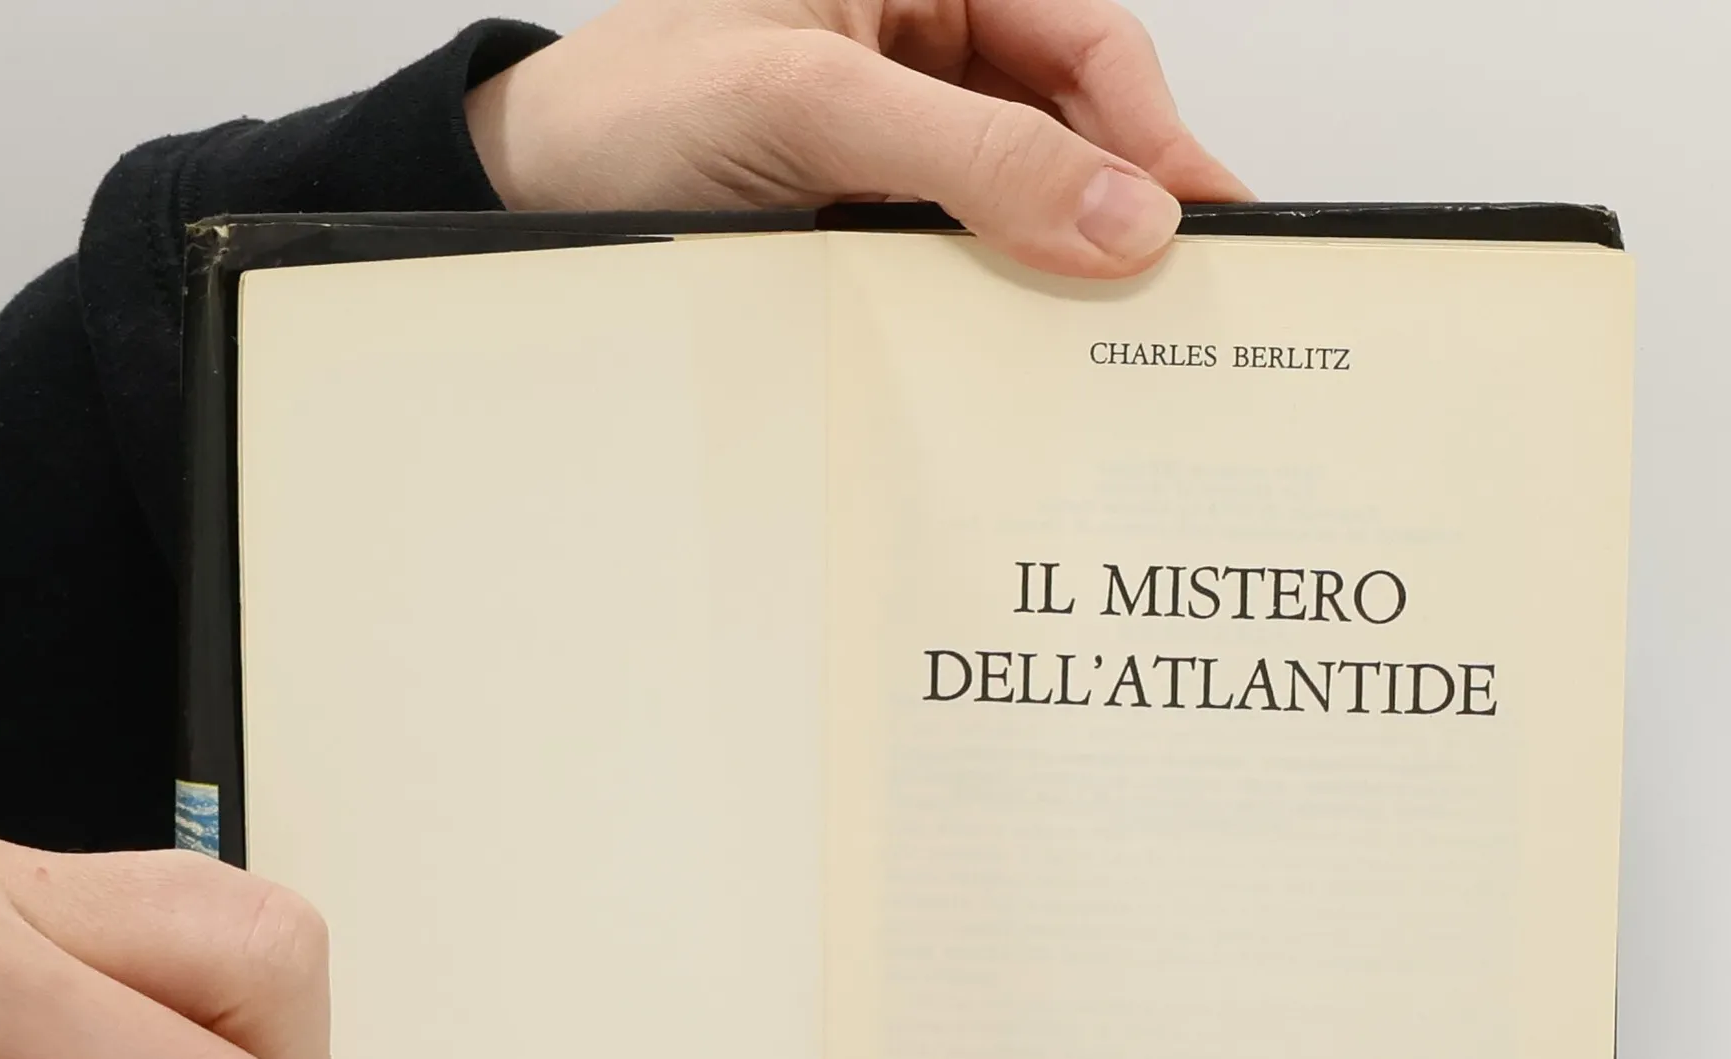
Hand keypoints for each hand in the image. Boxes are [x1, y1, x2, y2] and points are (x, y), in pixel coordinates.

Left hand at [467, 0, 1248, 277]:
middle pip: (1072, 124)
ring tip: (1108, 343)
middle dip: (1122, 207)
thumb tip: (1123, 215)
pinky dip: (1003, 302)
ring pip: (1026, 200)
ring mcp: (899, 141)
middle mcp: (920, 46)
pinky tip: (1023, 347)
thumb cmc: (629, 113)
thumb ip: (973, 152)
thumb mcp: (809, 108)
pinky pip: (968, 256)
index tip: (1202, 226)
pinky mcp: (872, 219)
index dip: (1155, 132)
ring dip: (1064, 266)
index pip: (1084, 39)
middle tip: (1176, 306)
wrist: (528, 206)